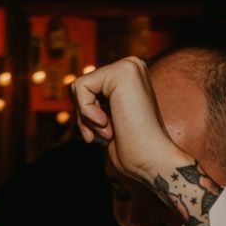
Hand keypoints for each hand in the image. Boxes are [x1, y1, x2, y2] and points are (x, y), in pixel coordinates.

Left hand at [70, 58, 190, 187]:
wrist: (151, 160)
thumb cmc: (132, 150)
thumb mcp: (108, 119)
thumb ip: (96, 102)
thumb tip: (73, 88)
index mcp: (130, 76)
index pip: (88, 88)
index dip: (87, 115)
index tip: (105, 134)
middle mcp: (132, 66)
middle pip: (81, 86)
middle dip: (84, 115)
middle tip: (107, 134)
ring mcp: (129, 66)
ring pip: (79, 86)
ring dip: (87, 117)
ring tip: (109, 131)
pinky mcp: (122, 71)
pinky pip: (81, 87)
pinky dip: (87, 111)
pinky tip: (107, 123)